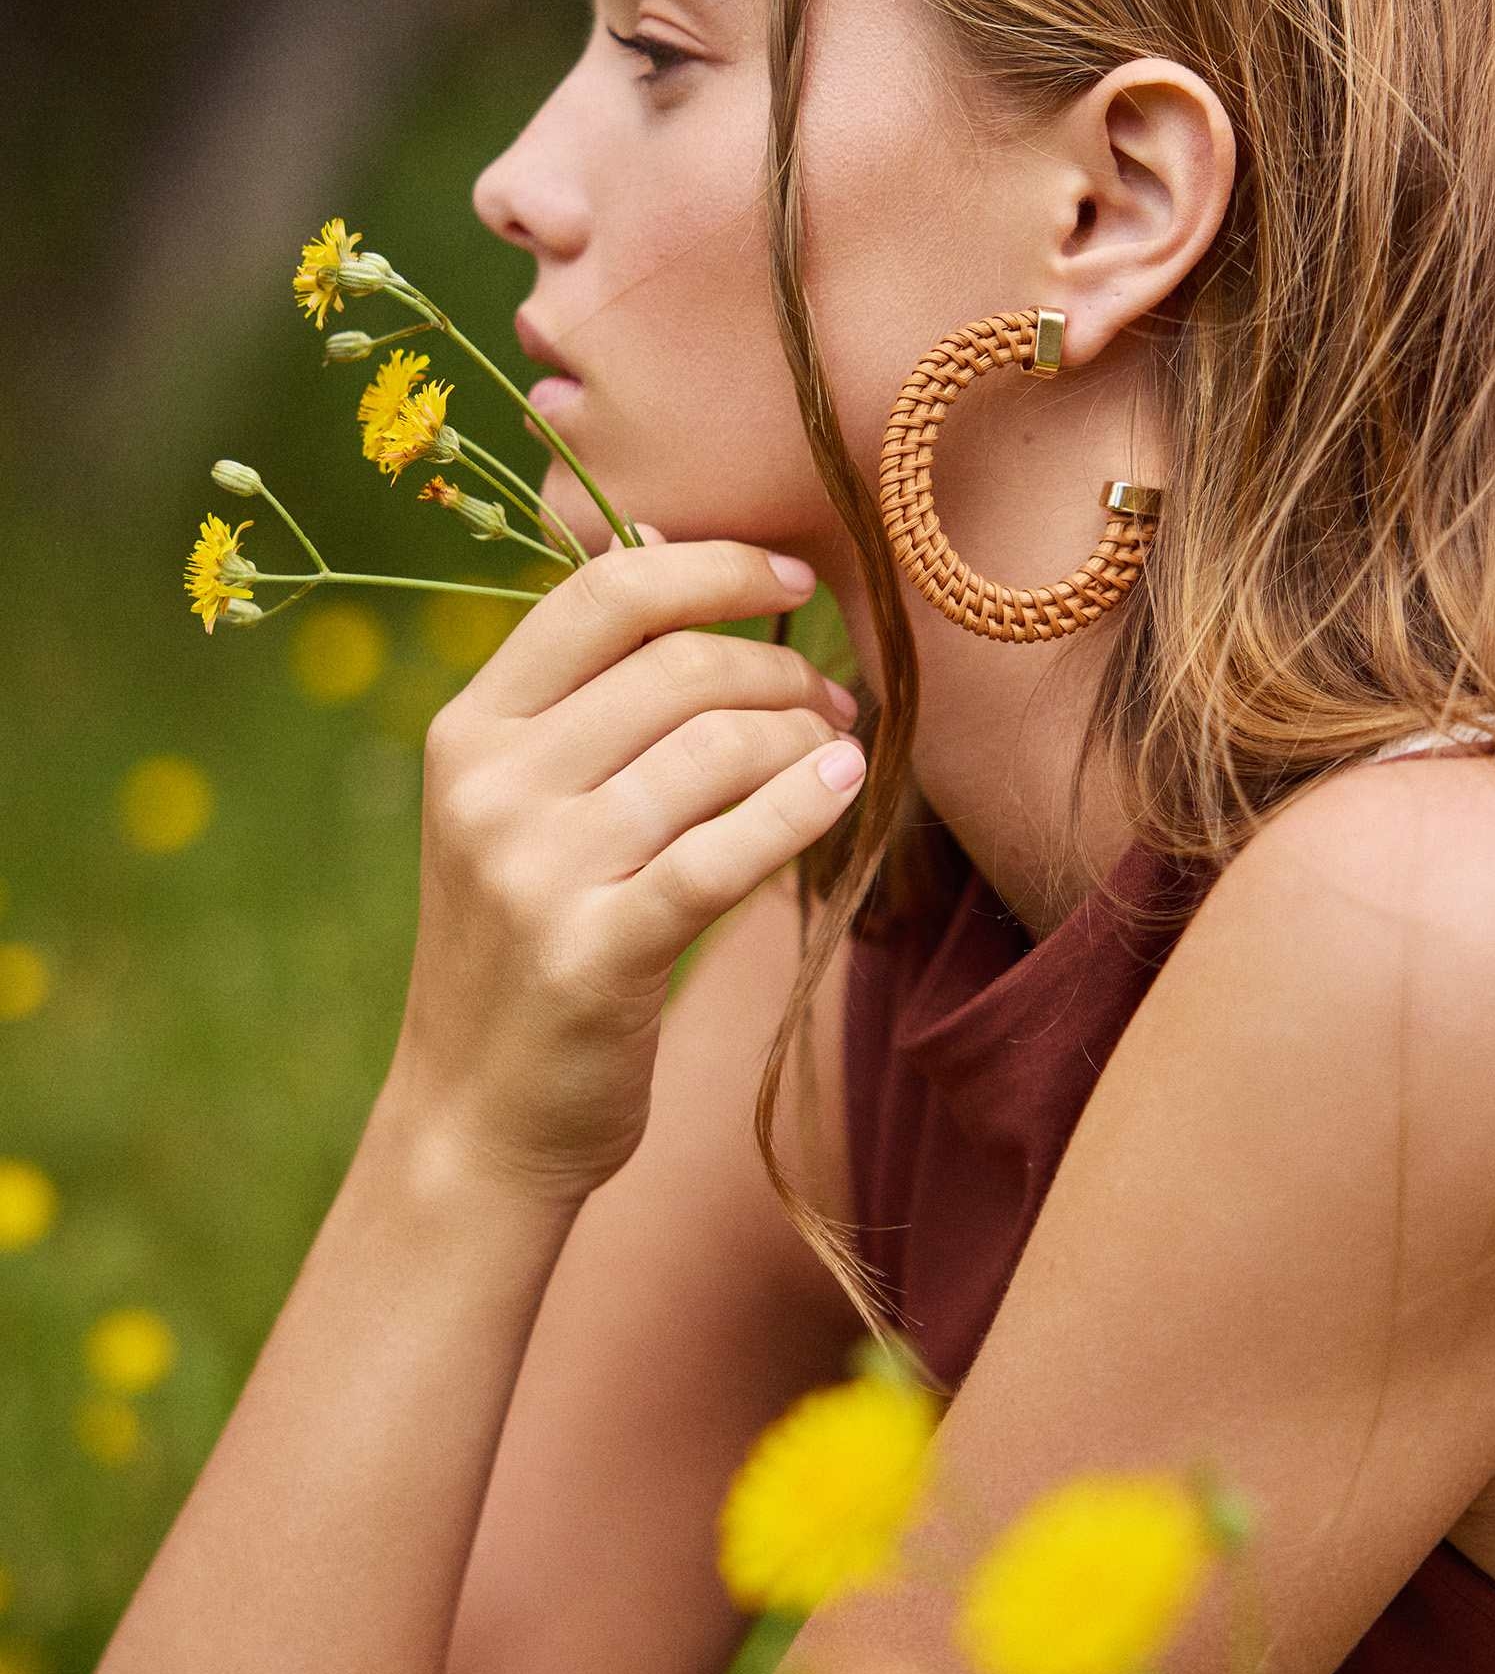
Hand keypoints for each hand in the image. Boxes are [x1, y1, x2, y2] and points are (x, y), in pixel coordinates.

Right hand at [379, 535, 865, 1210]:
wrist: (472, 1121)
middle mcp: (491, 788)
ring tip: (840, 751)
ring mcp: (535, 871)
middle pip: (677, 668)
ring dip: (804, 738)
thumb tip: (670, 552)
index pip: (602, 594)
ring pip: (716, 751)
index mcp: (468, 731)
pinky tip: (847, 786)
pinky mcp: (595, 954)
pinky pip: (728, 852)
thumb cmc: (523, 945)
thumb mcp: (514, 808)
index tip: (794, 575)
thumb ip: (582, 698)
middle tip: (834, 698)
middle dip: (781, 668)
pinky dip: (806, 806)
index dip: (716, 565)